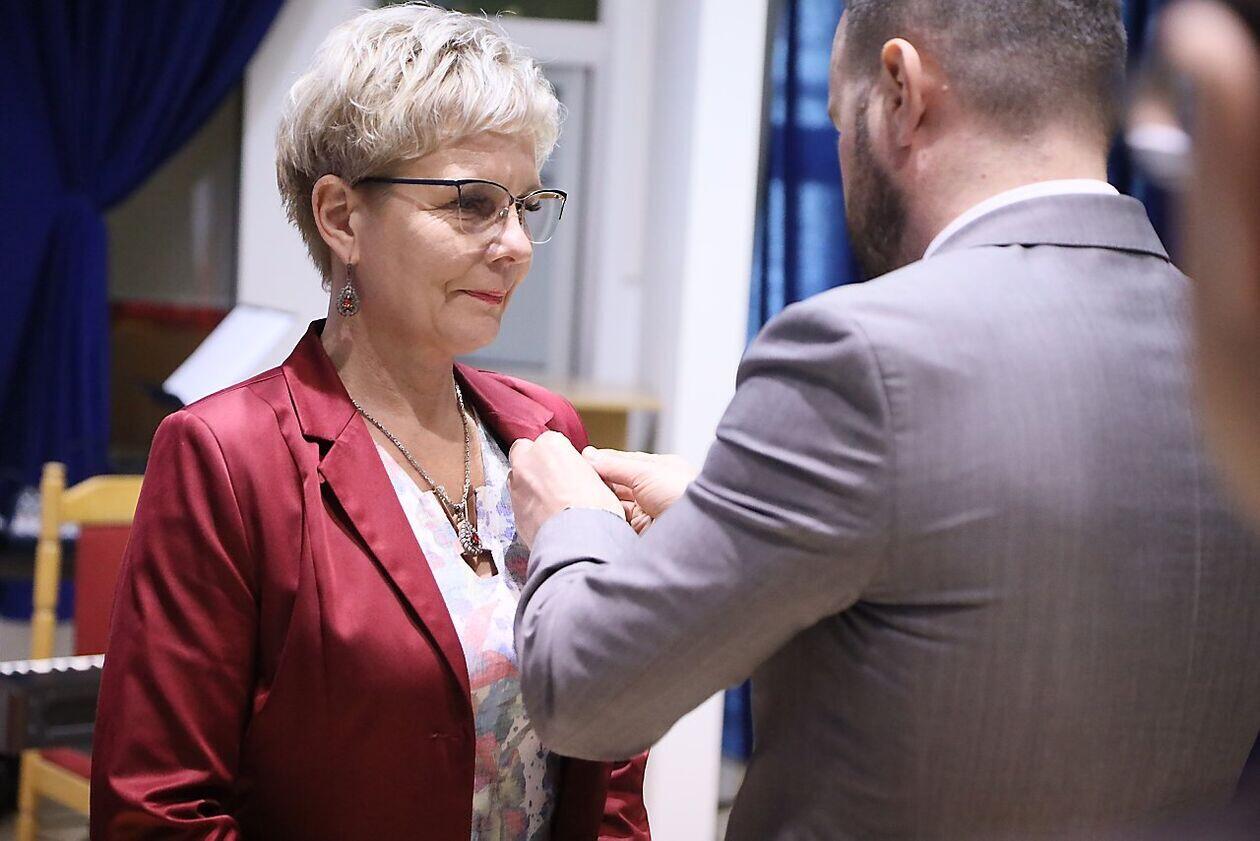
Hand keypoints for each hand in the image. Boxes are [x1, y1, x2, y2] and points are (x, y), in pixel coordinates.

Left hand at [509, 431, 624, 546]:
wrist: (579, 542)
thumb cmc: (594, 510)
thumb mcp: (599, 479)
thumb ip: (580, 470)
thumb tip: (580, 476)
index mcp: (551, 445)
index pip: (550, 441)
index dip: (560, 456)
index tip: (567, 468)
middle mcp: (528, 461)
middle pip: (524, 453)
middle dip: (535, 464)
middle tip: (554, 481)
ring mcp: (516, 486)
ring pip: (517, 479)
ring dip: (529, 486)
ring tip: (550, 503)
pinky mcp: (512, 511)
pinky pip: (518, 504)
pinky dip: (528, 508)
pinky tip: (545, 518)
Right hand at [582, 448, 696, 532]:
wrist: (702, 531)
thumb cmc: (685, 493)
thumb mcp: (646, 472)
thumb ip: (616, 464)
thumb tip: (589, 455)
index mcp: (656, 471)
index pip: (620, 464)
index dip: (598, 464)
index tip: (574, 463)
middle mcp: (650, 492)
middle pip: (614, 487)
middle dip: (595, 486)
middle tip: (569, 484)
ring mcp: (646, 514)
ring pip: (613, 507)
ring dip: (599, 505)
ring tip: (574, 501)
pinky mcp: (641, 536)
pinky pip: (617, 527)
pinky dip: (604, 524)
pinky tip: (588, 520)